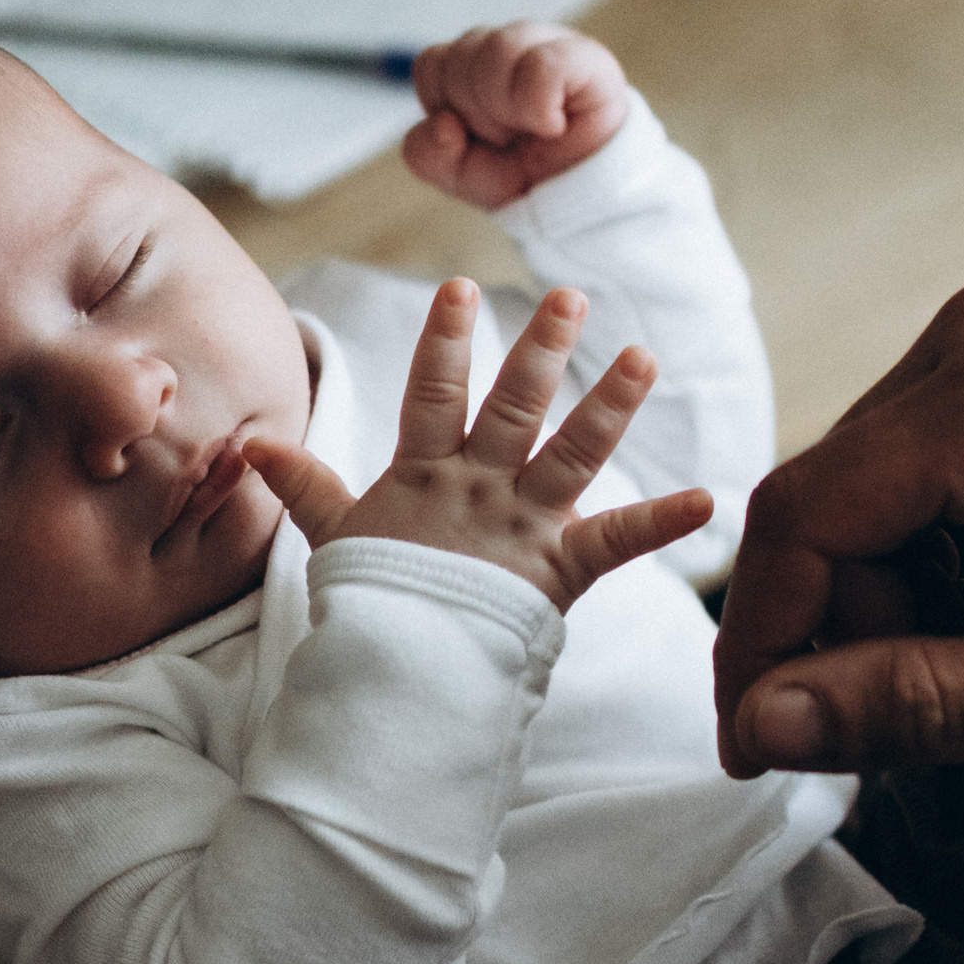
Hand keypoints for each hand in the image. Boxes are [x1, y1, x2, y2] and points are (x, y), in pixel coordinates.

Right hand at [243, 278, 708, 612]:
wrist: (396, 676)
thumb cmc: (373, 601)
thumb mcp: (337, 536)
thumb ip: (306, 485)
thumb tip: (256, 446)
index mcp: (425, 474)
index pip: (433, 393)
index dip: (445, 341)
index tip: (460, 287)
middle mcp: (478, 489)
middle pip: (512, 408)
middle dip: (541, 351)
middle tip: (572, 298)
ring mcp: (521, 526)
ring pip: (571, 453)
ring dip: (609, 405)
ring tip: (644, 356)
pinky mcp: (558, 569)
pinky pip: (617, 542)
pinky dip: (662, 523)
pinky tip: (707, 500)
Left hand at [401, 20, 628, 208]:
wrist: (582, 204)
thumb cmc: (525, 177)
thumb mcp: (460, 175)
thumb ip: (427, 154)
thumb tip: (443, 123)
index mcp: (475, 64)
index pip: (432, 64)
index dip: (445, 106)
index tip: (476, 136)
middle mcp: (511, 45)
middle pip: (462, 55)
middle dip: (478, 113)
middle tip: (510, 138)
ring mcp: (550, 45)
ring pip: (499, 50)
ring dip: (508, 109)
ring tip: (534, 132)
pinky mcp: (588, 60)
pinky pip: (543, 65)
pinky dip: (538, 106)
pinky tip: (553, 127)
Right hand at [714, 275, 963, 778]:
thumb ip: (920, 708)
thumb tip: (767, 723)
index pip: (803, 518)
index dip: (761, 644)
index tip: (754, 754)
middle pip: (823, 510)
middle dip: (844, 634)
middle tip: (912, 735)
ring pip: (852, 504)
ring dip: (885, 608)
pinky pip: (899, 482)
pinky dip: (921, 570)